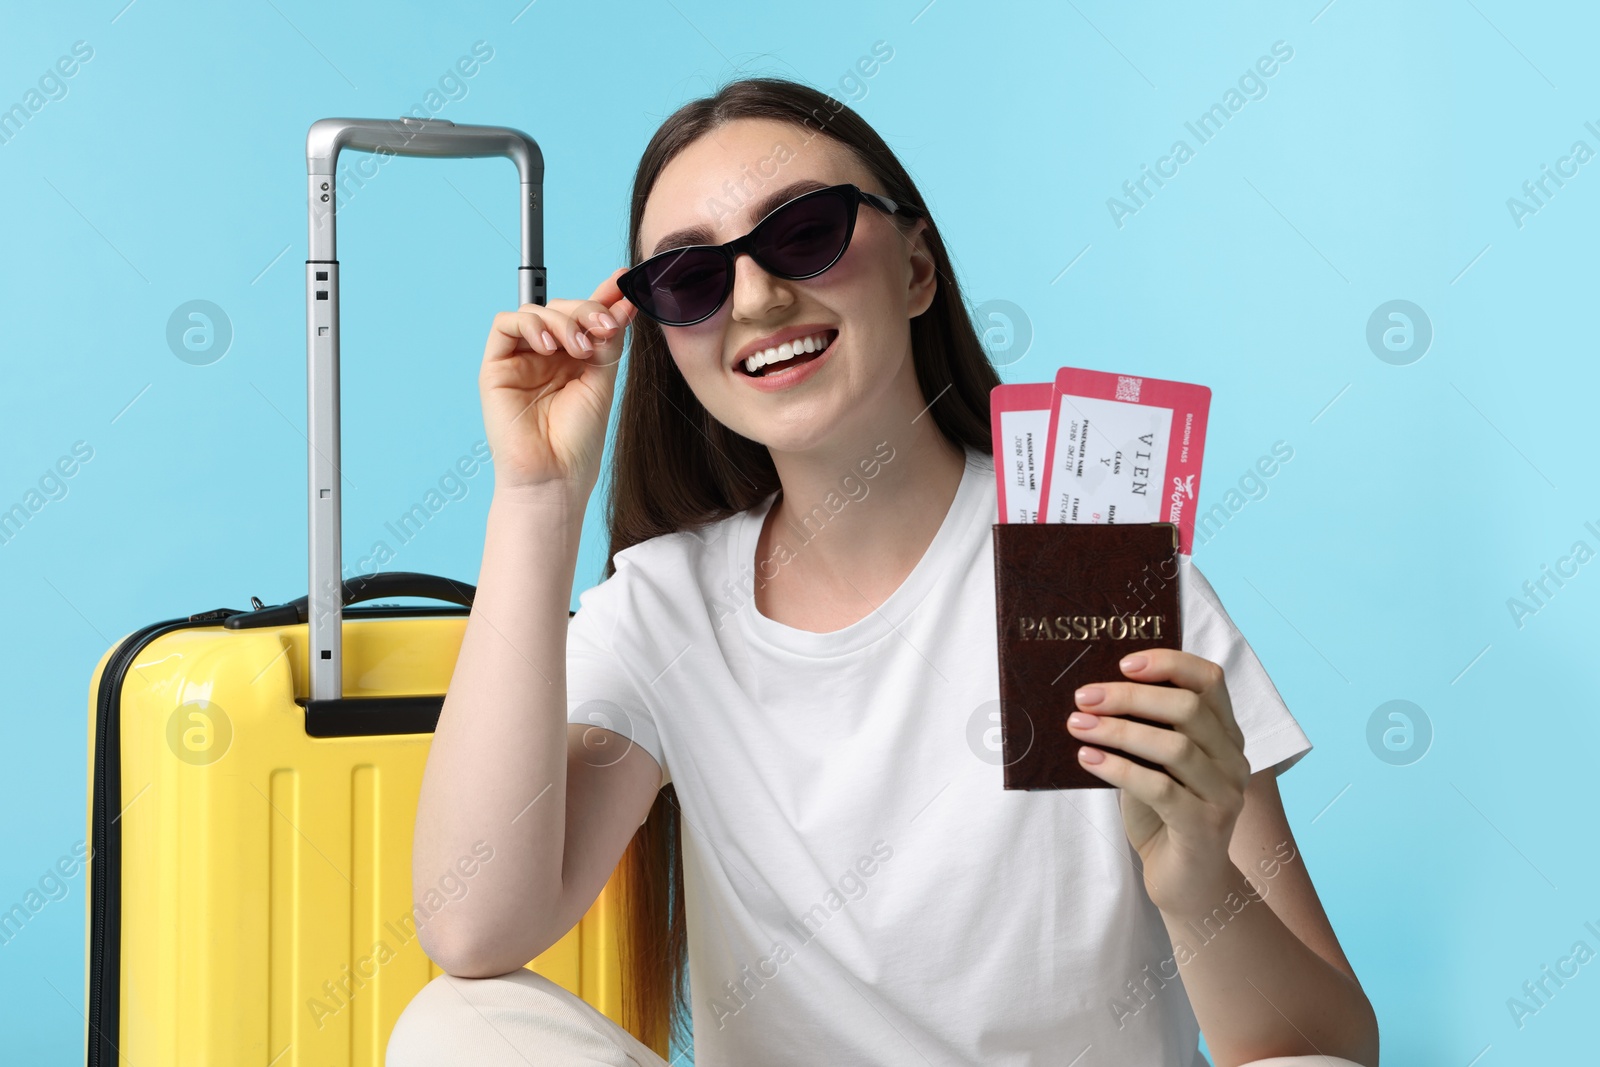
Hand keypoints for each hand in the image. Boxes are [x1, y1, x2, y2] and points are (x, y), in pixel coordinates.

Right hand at [478, 266, 637, 500]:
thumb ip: (607, 340)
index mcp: (574, 359)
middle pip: (561, 308)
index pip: (584, 317)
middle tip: (605, 327)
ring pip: (535, 312)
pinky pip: (505, 325)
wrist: (555, 477)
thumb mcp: (602, 381)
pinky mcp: (495, 367)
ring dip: (562, 319)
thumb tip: (623, 301)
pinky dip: (530, 325)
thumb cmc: (577, 441)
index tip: (624, 280)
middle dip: (586, 309)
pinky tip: (551, 345)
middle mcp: (546, 356)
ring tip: (579, 348)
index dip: (603, 295)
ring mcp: (520, 360)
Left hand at [1065, 649, 1251, 917]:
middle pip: (1188, 709)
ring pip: (1174, 746)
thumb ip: (1145, 728)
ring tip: (1077, 725)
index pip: (1210, 680)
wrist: (1187, 883)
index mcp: (1225, 735)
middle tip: (1084, 697)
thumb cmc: (1164, 814)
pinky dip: (1119, 769)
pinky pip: (1159, 788)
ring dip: (1118, 731)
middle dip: (1130, 697)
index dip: (1169, 663)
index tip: (1123, 663)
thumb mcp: (1156, 763)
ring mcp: (1224, 794)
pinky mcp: (1204, 826)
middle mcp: (1233, 760)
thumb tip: (1095, 693)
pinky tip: (1088, 759)